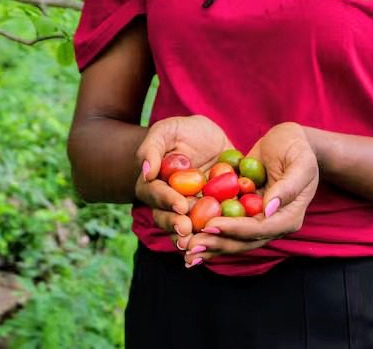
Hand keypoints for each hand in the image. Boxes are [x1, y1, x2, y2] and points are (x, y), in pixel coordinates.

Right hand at [134, 115, 232, 250]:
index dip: (167, 201)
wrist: (209, 136)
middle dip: (177, 226)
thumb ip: (151, 148)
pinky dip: (219, 233)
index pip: (156, 195)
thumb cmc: (181, 131)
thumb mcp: (166, 131)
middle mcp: (170, 204)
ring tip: (202, 241)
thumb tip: (146, 172)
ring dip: (194, 236)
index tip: (181, 205)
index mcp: (154, 186)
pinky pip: (214, 226)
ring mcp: (191, 212)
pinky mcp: (212, 214)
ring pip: (188, 229)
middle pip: (168, 219)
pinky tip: (227, 236)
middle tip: (188, 229)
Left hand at [182, 122, 318, 265]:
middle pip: (243, 241)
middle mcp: (272, 224)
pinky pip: (226, 224)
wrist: (290, 141)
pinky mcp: (245, 211)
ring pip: (232, 239)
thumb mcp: (299, 163)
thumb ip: (288, 187)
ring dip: (209, 245)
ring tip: (185, 249)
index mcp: (289, 217)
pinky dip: (209, 231)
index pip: (260, 229)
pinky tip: (188, 234)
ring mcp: (257, 220)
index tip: (211, 225)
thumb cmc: (298, 148)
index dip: (235, 230)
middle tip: (190, 245)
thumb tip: (268, 209)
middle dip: (216, 244)